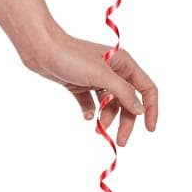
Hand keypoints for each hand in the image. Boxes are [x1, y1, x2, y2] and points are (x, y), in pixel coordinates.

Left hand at [22, 26, 158, 146]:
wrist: (40, 49)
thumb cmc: (71, 57)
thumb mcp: (101, 75)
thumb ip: (124, 93)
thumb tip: (140, 110)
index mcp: (124, 63)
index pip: (146, 89)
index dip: (151, 109)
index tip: (149, 130)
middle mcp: (113, 70)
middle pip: (128, 101)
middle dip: (126, 121)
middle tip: (121, 141)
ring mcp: (96, 78)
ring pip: (110, 104)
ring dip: (108, 117)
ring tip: (99, 129)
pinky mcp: (79, 84)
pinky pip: (91, 102)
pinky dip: (91, 111)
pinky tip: (87, 116)